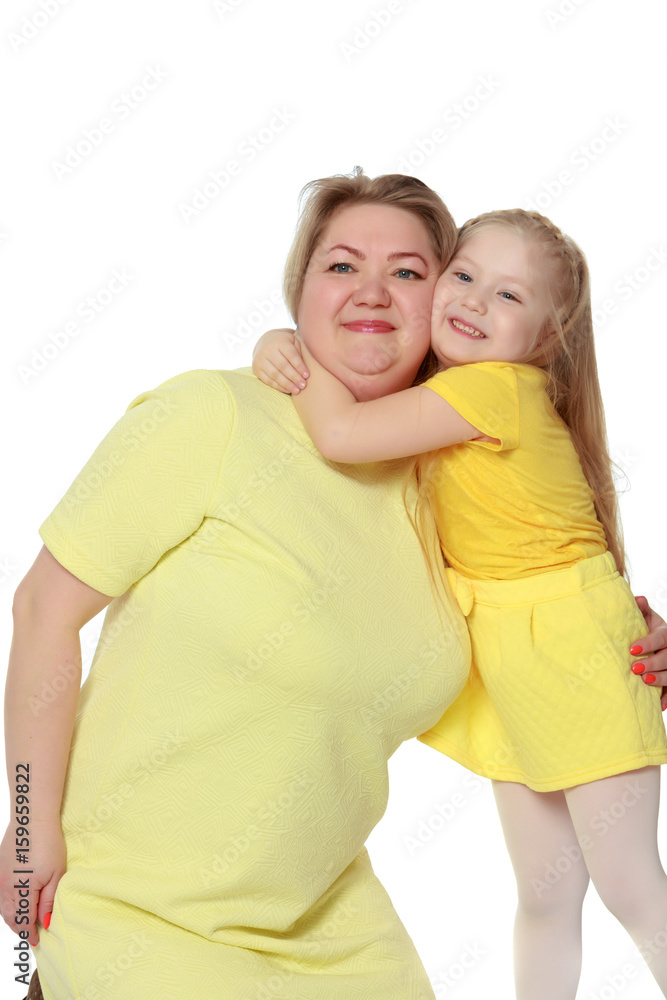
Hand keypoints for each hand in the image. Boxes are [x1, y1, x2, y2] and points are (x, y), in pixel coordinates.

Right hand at [0, 819, 65, 945]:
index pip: (23, 920)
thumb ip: (49, 900)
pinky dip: (6, 905)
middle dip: (19, 927)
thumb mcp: (56, 873)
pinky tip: (15, 903)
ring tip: (23, 922)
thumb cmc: (48, 843)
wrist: (32, 819)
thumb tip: (45, 922)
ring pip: (3, 907)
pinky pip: (0, 895)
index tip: (36, 940)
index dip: (30, 932)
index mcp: (22, 890)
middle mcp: (6, 888)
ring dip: (12, 917)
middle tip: (30, 934)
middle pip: (10, 916)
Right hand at [252, 327, 309, 393]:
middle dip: (294, 377)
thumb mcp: (295, 343)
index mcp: (280, 341)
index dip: (299, 366)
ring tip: (297, 391)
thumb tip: (315, 364)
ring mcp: (260, 359)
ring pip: (274, 374)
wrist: (266, 343)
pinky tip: (288, 390)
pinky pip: (268, 380)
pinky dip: (279, 386)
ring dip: (287, 384)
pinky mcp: (256, 369)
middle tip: (304, 386)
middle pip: (282, 366)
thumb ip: (302, 352)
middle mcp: (268, 349)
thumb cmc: (287, 345)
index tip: (307, 376)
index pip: (291, 355)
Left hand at [631, 596, 666, 709]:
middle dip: (653, 663)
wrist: (663, 642)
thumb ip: (643, 609)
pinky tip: (660, 705)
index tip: (632, 649)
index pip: (660, 638)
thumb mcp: (649, 618)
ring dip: (660, 679)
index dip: (648, 643)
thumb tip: (637, 598)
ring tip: (645, 681)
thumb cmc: (652, 630)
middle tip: (635, 668)